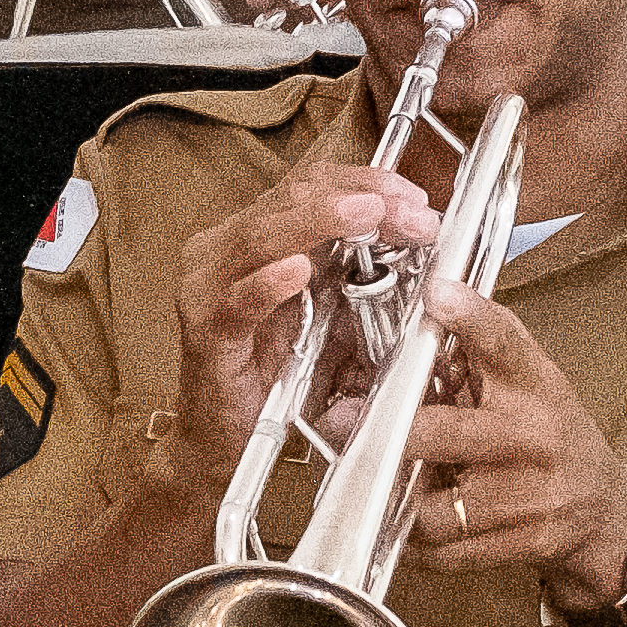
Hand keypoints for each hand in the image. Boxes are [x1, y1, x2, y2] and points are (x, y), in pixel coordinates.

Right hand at [164, 165, 432, 504]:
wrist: (226, 444)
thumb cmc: (276, 378)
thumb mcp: (334, 318)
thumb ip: (365, 279)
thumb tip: (422, 244)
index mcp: (256, 236)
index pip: (310, 184)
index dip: (366, 182)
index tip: (416, 200)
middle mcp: (224, 249)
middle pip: (290, 197)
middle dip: (359, 198)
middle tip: (410, 212)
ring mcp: (208, 287)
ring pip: (260, 235)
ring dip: (320, 221)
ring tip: (365, 215)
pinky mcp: (205, 332)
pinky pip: (236, 302)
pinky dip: (268, 285)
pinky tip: (297, 272)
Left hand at [388, 281, 626, 596]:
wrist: (605, 514)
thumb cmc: (550, 440)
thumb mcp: (530, 383)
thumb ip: (481, 349)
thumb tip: (422, 308)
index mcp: (537, 386)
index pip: (506, 343)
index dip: (470, 316)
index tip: (437, 293)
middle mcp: (536, 438)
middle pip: (445, 434)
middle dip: (386, 434)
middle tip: (342, 422)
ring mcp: (531, 496)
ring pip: (433, 507)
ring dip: (395, 499)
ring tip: (378, 484)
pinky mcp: (523, 543)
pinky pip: (443, 552)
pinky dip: (414, 542)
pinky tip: (408, 524)